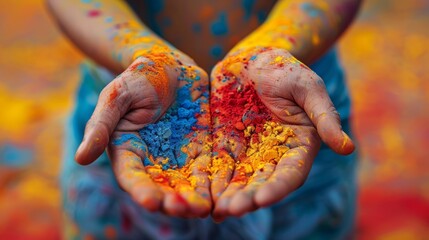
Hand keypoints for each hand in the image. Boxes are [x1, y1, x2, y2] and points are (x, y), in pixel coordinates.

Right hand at [75, 47, 211, 217]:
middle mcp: (153, 161)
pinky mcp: (201, 149)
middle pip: (162, 188)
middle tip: (183, 210)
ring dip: (194, 198)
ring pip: (187, 184)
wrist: (170, 65)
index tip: (150, 201)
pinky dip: (214, 183)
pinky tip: (222, 194)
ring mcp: (179, 157)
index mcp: (128, 152)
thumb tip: (80, 158)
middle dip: (172, 201)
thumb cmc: (137, 78)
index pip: (133, 177)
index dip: (141, 190)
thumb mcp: (116, 97)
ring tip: (203, 208)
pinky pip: (209, 169)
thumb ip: (101, 126)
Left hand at [209, 47, 354, 220]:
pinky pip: (218, 166)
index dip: (277, 187)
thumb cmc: (286, 70)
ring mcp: (249, 152)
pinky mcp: (226, 145)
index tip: (262, 199)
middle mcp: (274, 155)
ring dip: (228, 197)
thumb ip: (324, 118)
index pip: (290, 173)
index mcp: (298, 146)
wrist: (252, 60)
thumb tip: (348, 148)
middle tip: (232, 210)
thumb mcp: (308, 88)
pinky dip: (212, 182)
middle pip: (262, 183)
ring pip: (239, 180)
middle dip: (248, 198)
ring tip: (216, 211)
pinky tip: (203, 197)